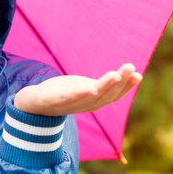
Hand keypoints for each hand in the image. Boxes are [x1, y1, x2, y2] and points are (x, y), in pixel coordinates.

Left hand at [13, 63, 142, 116]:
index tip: (138, 74)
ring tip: (115, 74)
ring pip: (91, 96)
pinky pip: (68, 98)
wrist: (34, 103)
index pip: (114, 95)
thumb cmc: (64, 94)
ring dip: (104, 86)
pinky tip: (89, 88)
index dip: (127, 87)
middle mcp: (85, 105)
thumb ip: (105, 84)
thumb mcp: (87, 88)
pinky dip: (79, 94)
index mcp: (94, 101)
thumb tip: (131, 73)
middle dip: (120, 82)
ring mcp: (70, 104)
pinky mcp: (53, 101)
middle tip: (131, 68)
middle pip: (106, 95)